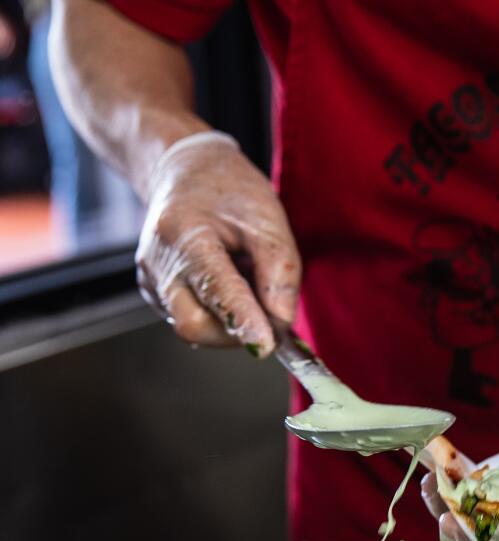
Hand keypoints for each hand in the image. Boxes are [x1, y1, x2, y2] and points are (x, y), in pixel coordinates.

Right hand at [136, 131, 300, 354]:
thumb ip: (280, 273)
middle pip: (193, 325)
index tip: (264, 344)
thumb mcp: (268, 220)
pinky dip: (217, 313)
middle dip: (235, 332)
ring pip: (193, 327)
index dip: (242, 319)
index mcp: (184, 234)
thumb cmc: (229, 191)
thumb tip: (282, 323)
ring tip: (242, 278)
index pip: (213, 288)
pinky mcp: (153, 292)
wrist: (185, 171)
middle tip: (266, 311)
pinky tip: (226, 280)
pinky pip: (190, 318)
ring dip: (229, 321)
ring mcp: (150, 280)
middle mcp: (158, 261)